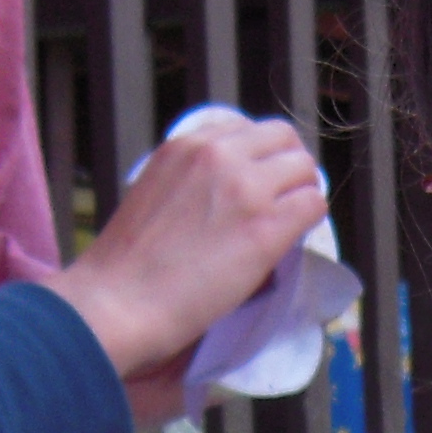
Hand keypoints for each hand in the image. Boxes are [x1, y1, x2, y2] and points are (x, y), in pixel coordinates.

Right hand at [49, 117, 330, 399]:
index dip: (260, 157)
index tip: (258, 184)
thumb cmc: (126, 266)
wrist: (118, 302)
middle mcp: (219, 154)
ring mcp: (246, 187)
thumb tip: (233, 195)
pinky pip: (313, 205)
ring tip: (288, 224)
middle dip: (289, 168)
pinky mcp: (266, 226)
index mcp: (186, 144)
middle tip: (283, 202)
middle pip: (284, 139)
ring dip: (302, 193)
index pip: (247, 130)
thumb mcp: (155, 193)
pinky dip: (310, 220)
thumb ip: (194, 181)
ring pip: (305, 169)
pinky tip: (292, 241)